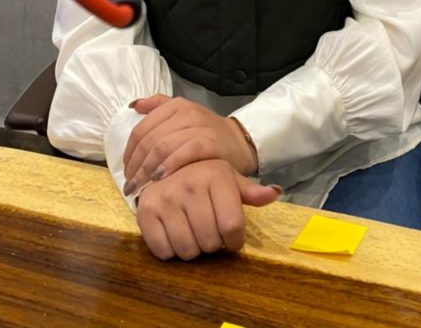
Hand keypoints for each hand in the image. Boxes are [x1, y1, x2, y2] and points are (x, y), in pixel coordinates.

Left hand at [123, 95, 257, 196]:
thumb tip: (134, 105)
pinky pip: (184, 152)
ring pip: (163, 146)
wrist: (239, 143)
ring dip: (147, 170)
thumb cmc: (206, 134)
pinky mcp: (210, 142)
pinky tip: (159, 179)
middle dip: (135, 165)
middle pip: (149, 139)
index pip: (142, 129)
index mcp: (176, 106)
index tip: (126, 172)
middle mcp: (186, 112)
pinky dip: (169, 165)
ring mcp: (199, 126)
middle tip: (130, 185)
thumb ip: (159, 107)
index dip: (129, 152)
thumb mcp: (183, 116)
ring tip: (139, 188)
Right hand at [136, 158, 279, 259]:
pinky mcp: (145, 211)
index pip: (233, 227)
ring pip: (187, 250)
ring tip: (193, 233)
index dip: (234, 241)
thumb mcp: (230, 180)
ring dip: (192, 249)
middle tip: (208, 233)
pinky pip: (163, 251)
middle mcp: (190, 184)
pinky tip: (173, 233)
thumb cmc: (203, 178)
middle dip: (213, 245)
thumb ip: (251, 191)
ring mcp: (166, 197)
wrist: (165, 168)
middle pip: (210, 242)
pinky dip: (170, 251)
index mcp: (216, 176)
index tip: (231, 239)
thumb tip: (275, 192)